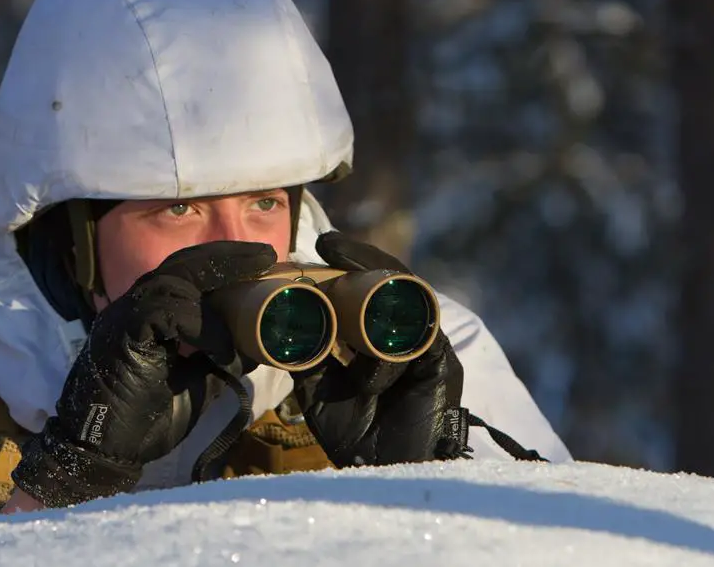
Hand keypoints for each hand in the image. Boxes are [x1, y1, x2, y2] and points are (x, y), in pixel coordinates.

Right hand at [11, 241, 276, 507]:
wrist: (102, 453)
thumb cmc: (145, 421)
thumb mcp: (193, 382)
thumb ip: (214, 361)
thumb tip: (253, 348)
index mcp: (149, 313)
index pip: (187, 270)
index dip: (224, 262)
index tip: (264, 259)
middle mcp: (134, 306)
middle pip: (183, 264)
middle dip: (226, 259)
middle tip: (266, 257)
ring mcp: (124, 317)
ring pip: (175, 282)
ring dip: (219, 296)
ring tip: (254, 312)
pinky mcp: (121, 334)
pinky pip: (166, 313)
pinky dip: (202, 329)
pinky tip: (223, 352)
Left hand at [291, 232, 466, 466]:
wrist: (388, 469)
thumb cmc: (357, 430)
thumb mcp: (319, 388)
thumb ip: (305, 358)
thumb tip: (272, 330)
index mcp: (375, 333)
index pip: (366, 285)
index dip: (345, 263)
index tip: (315, 247)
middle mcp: (403, 330)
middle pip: (388, 279)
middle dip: (359, 258)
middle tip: (328, 244)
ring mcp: (424, 342)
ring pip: (405, 296)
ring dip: (375, 277)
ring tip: (344, 262)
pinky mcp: (441, 361)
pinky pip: (422, 334)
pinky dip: (391, 336)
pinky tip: (371, 328)